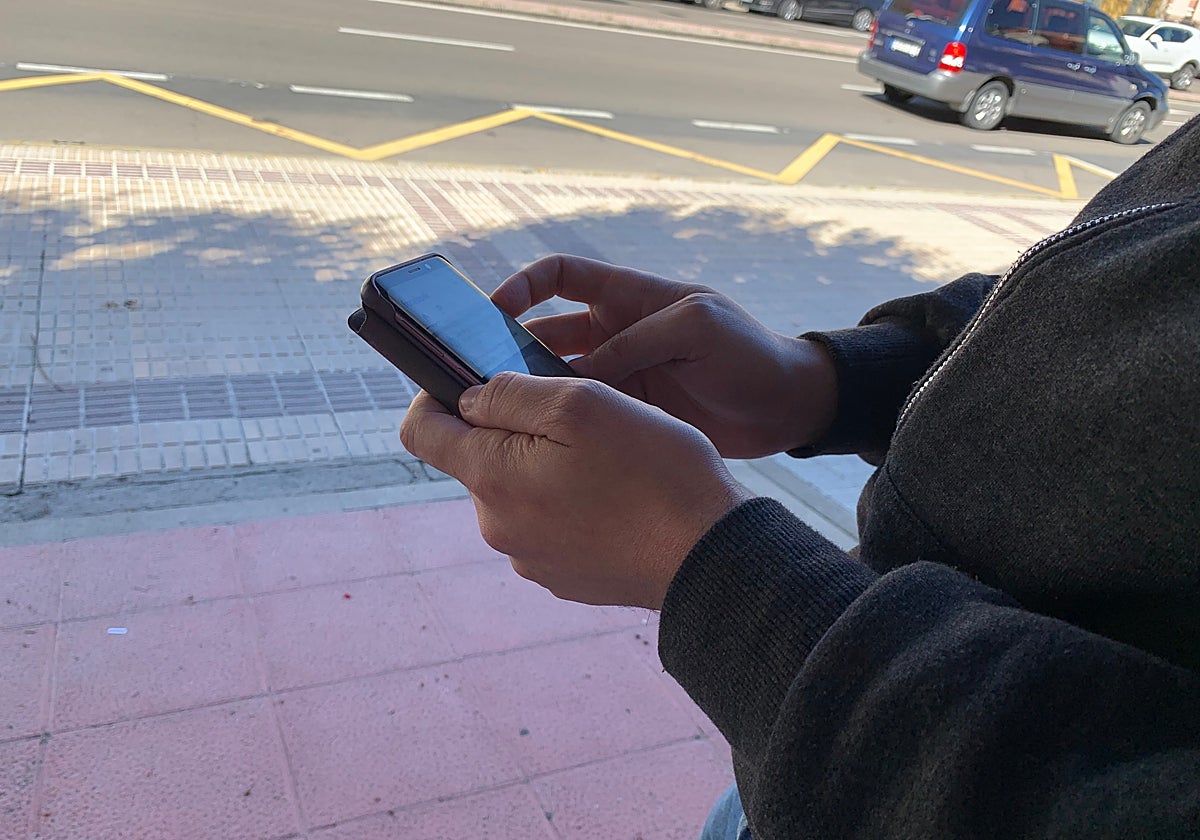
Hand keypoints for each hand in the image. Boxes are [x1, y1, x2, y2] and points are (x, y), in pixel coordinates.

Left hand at [399, 372, 751, 608]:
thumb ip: (508, 392)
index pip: (420, 431)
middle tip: (573, 416)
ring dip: (546, 467)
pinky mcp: (564, 577)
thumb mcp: (580, 402)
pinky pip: (551, 525)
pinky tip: (618, 497)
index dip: (434, 394)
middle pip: (479, 460)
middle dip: (512, 431)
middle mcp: (498, 526)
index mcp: (491, 478)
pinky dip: (572, 504)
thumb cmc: (652, 471)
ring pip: (519, 491)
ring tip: (608, 459)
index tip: (466, 378)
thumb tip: (468, 396)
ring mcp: (531, 557)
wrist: (709, 556)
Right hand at [493, 254, 836, 457]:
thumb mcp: (696, 330)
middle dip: (511, 349)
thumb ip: (635, 344)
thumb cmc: (749, 352)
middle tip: (480, 376)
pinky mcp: (627, 417)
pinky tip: (540, 444)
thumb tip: (577, 378)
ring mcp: (619, 378)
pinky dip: (561, 427)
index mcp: (628, 297)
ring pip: (558, 381)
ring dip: (532, 393)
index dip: (522, 286)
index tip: (492, 309)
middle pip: (545, 334)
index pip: (559, 276)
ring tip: (502, 414)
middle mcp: (614, 334)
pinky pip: (583, 417)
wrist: (787, 407)